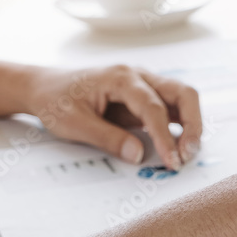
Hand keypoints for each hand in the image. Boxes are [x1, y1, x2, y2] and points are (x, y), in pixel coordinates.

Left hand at [23, 64, 201, 170]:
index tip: (171, 160)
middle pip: (182, 93)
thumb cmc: (55, 99)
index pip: (154, 107)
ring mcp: (144, 85)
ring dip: (190, 124)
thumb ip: (108, 139)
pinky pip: (171, 108)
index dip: (165, 136)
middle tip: (189, 153)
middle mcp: (139, 76)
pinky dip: (180, 125)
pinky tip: (178, 145)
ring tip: (187, 152)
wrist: (43, 87)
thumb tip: (139, 155)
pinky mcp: (144, 97)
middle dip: (192, 124)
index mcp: (121, 78)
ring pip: (182, 98)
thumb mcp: (74, 124)